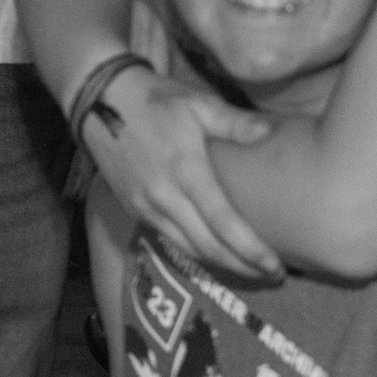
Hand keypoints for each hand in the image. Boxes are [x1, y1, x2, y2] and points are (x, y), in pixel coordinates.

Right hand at [86, 64, 280, 280]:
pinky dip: (195, 252)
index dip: (250, 249)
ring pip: (187, 249)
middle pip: (208, 246)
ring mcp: (146, 207)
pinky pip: (169, 239)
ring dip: (220, 264)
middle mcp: (165, 197)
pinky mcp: (134, 210)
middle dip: (242, 266)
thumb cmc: (156, 100)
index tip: (274, 265)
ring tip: (250, 270)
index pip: (223, 223)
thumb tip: (270, 131)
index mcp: (186, 171)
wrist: (102, 101)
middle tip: (273, 275)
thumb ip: (235, 122)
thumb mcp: (199, 103)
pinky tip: (214, 253)